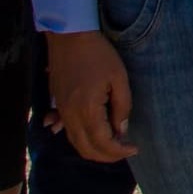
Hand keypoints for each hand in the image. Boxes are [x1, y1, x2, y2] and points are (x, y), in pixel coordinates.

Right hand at [47, 31, 133, 160]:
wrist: (70, 37)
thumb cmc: (99, 54)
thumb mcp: (119, 78)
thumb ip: (122, 107)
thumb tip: (121, 131)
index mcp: (87, 110)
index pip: (102, 142)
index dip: (119, 151)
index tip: (134, 149)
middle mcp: (70, 116)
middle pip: (86, 148)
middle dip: (106, 156)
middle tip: (125, 151)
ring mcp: (61, 111)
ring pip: (75, 142)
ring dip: (93, 149)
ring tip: (113, 146)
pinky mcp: (58, 105)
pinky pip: (67, 131)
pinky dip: (81, 140)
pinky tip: (93, 138)